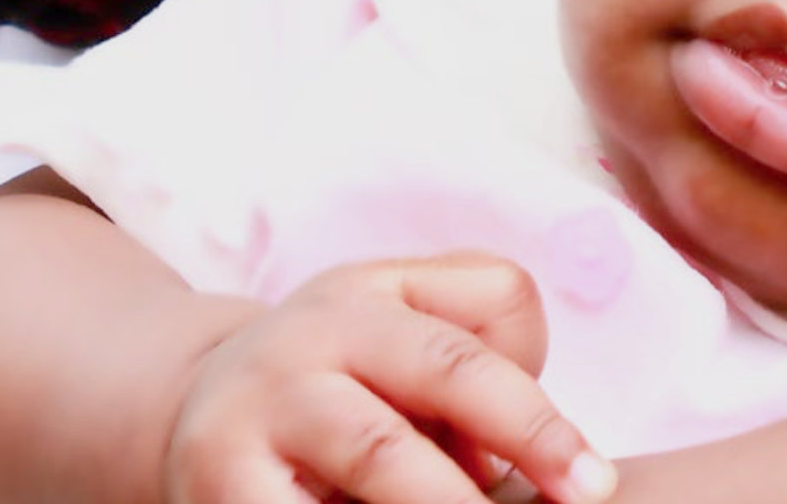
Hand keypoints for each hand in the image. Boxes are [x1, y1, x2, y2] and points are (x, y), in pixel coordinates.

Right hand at [162, 251, 616, 503]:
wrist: (192, 406)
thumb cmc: (342, 371)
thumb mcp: (404, 316)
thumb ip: (480, 338)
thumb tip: (515, 448)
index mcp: (356, 303)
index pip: (459, 357)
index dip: (534, 422)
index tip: (593, 482)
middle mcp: (294, 359)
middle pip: (395, 432)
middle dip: (482, 486)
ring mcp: (240, 435)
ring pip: (357, 469)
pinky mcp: (213, 501)